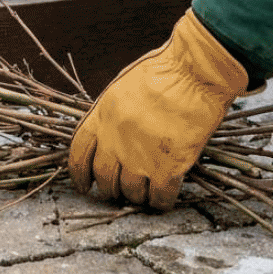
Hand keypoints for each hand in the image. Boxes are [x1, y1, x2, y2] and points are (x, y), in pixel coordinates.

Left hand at [68, 9, 247, 209]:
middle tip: (118, 191)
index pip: (79, 153)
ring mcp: (140, 157)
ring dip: (136, 196)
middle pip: (104, 178)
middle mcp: (115, 140)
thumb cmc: (164, 71)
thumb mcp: (123, 87)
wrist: (193, 76)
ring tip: (143, 193)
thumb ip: (113, 113)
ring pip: (130, 192)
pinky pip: (159, 198)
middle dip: (109, 188)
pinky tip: (163, 199)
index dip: (79, 173)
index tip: (83, 185)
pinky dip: (160, 202)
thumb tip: (112, 133)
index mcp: (102, 116)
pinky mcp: (168, 168)